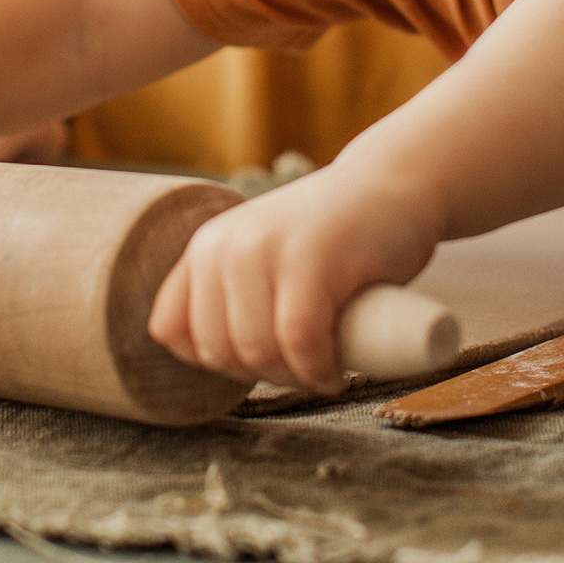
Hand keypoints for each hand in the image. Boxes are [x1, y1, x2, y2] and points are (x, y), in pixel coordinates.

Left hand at [147, 165, 443, 392]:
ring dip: (293, 379)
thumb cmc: (335, 236)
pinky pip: (298, 342)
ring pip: (255, 351)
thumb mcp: (265, 256)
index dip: (211, 361)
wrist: (395, 183)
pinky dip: (318, 370)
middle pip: (216, 351)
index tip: (259, 359)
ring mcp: (265, 250)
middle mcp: (224, 246)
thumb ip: (233, 293)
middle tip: (302, 367)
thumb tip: (208, 357)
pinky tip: (336, 371)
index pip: (169, 329)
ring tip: (323, 369)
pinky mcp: (311, 261)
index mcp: (206, 248)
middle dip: (261, 376)